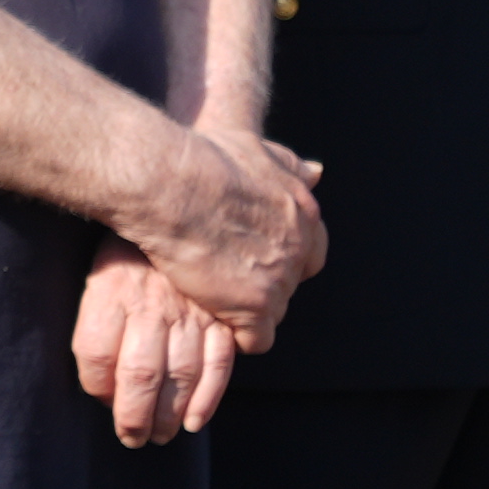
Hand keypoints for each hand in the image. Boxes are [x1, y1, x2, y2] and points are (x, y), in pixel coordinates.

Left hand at [76, 244, 241, 447]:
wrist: (180, 208)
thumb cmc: (133, 251)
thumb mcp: (100, 271)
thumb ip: (98, 322)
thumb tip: (101, 385)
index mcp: (111, 290)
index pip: (95, 353)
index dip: (96, 388)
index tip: (103, 402)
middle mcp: (151, 303)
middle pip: (139, 374)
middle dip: (134, 416)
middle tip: (133, 437)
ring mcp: (191, 309)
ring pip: (179, 375)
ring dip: (168, 415)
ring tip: (159, 435)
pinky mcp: (223, 315)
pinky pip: (218, 363)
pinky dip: (207, 399)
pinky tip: (192, 422)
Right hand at [122, 123, 326, 347]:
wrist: (171, 184)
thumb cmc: (205, 159)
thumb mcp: (258, 148)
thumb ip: (289, 166)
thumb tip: (317, 173)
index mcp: (303, 213)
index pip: (309, 254)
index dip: (280, 258)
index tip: (252, 256)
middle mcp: (298, 248)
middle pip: (289, 284)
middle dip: (263, 282)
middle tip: (228, 276)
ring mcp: (278, 281)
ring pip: (273, 312)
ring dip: (248, 307)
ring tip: (214, 296)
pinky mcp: (253, 308)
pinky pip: (257, 340)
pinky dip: (239, 335)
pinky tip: (215, 318)